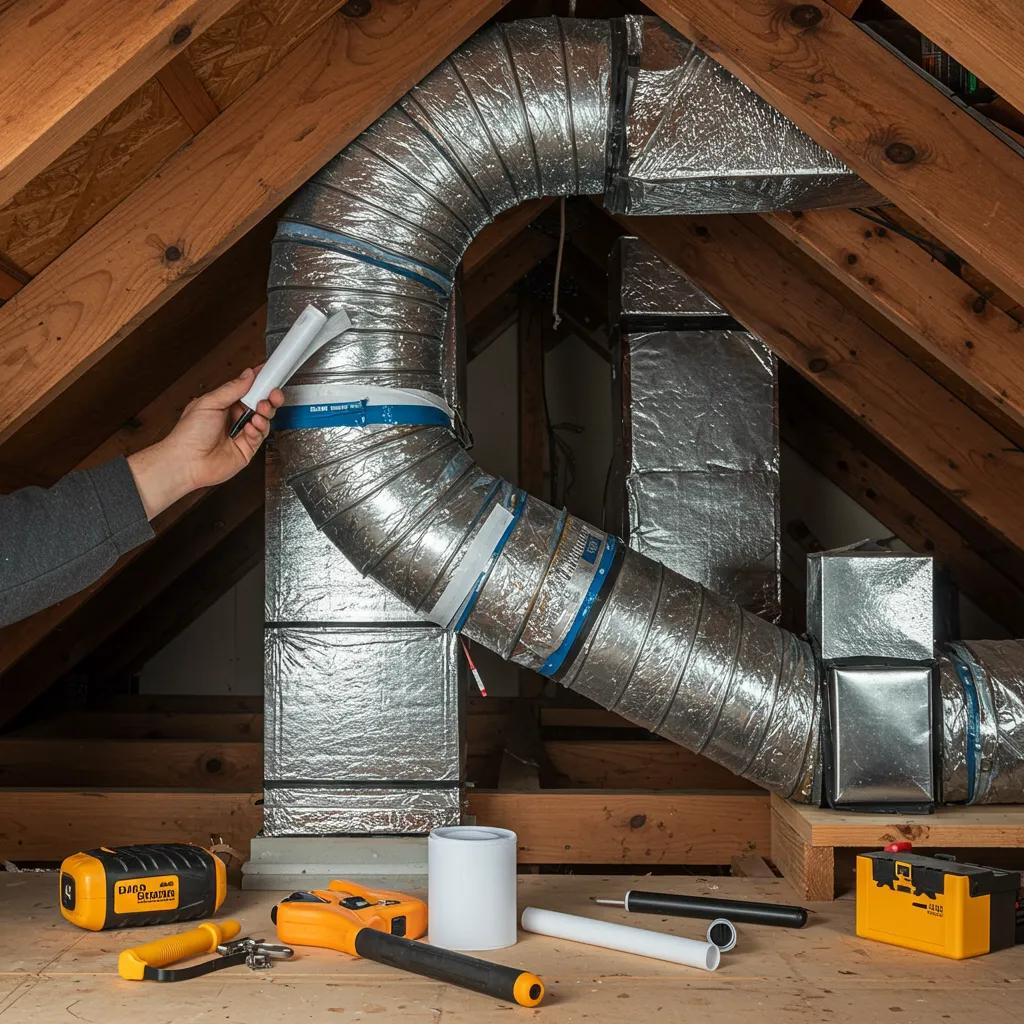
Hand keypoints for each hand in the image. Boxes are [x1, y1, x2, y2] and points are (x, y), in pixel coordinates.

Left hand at [127, 367, 284, 519]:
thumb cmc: (188, 435)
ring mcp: (241, 433)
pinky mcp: (247, 448)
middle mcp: (234, 418)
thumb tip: (247, 375)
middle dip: (268, 397)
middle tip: (273, 393)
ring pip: (264, 418)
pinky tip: (252, 426)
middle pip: (259, 403)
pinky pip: (261, 435)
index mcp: (223, 404)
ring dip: (265, 412)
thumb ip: (231, 389)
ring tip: (261, 409)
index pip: (246, 389)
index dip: (258, 382)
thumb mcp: (209, 403)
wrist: (186, 462)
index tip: (269, 373)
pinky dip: (259, 429)